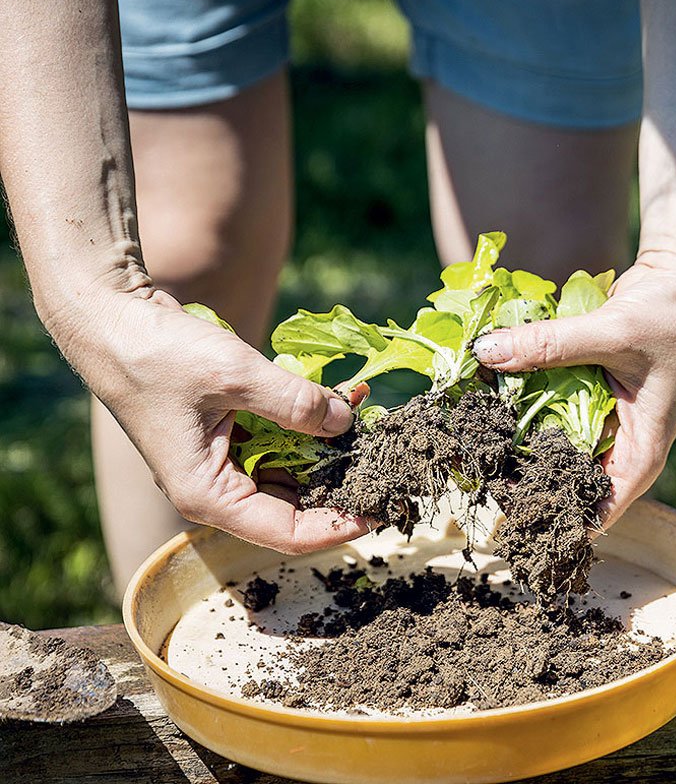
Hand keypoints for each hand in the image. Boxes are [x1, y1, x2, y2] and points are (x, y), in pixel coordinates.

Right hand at [51, 288, 372, 552]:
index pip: (286, 532)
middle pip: (295, 504)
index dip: (337, 526)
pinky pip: (280, 440)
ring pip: (291, 470)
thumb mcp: (235, 375)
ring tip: (371, 425)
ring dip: (330, 449)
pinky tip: (341, 403)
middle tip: (388, 463)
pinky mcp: (230, 432)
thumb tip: (347, 423)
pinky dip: (309, 424)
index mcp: (208, 495)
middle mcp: (217, 487)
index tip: (379, 510)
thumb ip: (295, 402)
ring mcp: (223, 460)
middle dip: (341, 483)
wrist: (111, 319)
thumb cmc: (157, 354)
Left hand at [473, 248, 675, 527]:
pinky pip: (547, 396)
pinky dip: (520, 392)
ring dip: (512, 431)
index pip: (597, 510)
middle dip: (521, 475)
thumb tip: (485, 352)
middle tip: (474, 470)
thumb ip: (550, 344)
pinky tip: (483, 390)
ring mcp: (600, 410)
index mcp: (640, 452)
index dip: (553, 517)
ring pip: (549, 434)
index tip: (506, 514)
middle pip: (564, 475)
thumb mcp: (615, 333)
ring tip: (469, 434)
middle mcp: (619, 439)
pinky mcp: (585, 381)